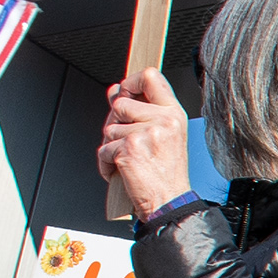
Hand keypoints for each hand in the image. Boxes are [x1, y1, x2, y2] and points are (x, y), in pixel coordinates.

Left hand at [96, 69, 194, 211]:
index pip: (150, 76)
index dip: (131, 81)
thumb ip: (139, 110)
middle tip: (130, 143)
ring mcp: (145, 133)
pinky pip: (104, 149)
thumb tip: (115, 90)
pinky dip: (108, 163)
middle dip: (116, 123)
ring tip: (132, 160)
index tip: (125, 91)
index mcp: (174, 114)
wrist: (170, 201)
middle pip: (121, 103)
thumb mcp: (163, 136)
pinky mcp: (128, 149)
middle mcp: (162, 120)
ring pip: (109, 129)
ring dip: (113, 147)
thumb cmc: (168, 174)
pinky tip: (123, 170)